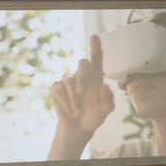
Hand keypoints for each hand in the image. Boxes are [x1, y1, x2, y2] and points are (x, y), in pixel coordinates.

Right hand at [49, 35, 114, 159]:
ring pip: (69, 80)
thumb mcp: (106, 111)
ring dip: (75, 99)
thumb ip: (108, 99)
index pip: (97, 58)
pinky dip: (66, 103)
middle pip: (82, 63)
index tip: (95, 36)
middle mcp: (82, 75)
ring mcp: (68, 81)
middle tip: (83, 92)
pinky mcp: (57, 88)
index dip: (95, 47)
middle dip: (83, 76)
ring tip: (79, 112)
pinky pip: (59, 90)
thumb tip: (104, 85)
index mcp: (96, 77)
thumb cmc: (95, 116)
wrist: (79, 128)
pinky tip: (71, 111)